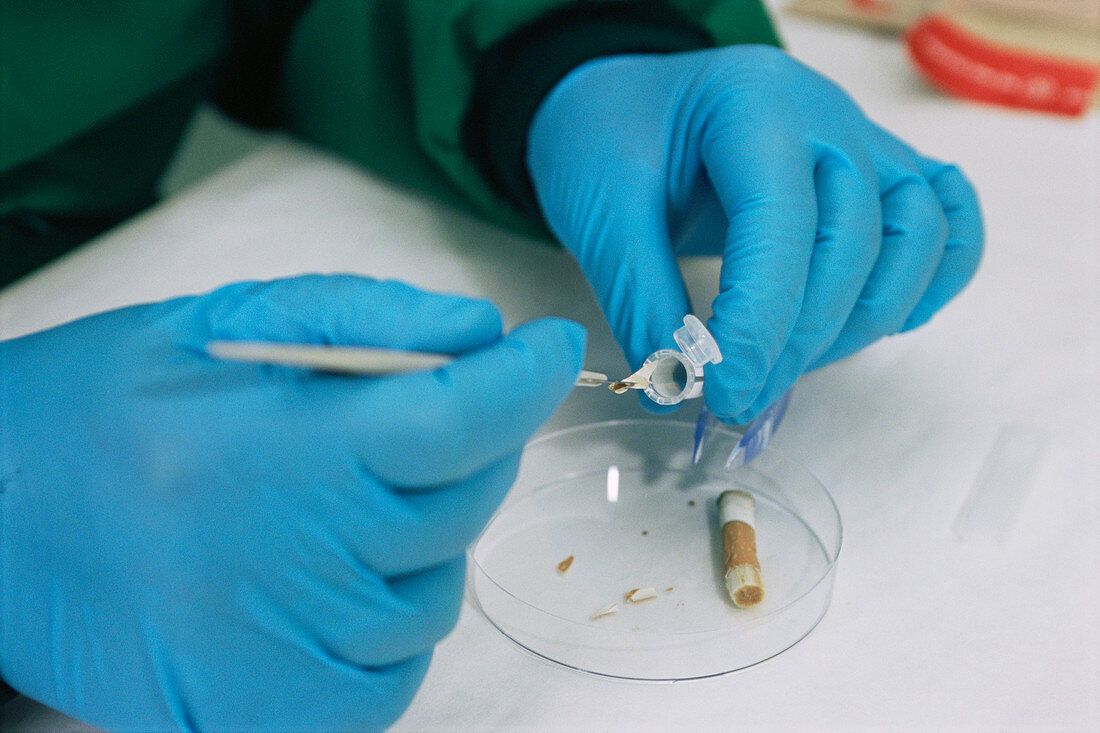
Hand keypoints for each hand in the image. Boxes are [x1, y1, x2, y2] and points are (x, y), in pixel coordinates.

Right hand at [0, 274, 583, 729]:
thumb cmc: (106, 410)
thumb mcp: (225, 324)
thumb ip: (365, 319)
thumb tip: (479, 334)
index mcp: (274, 447)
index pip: (455, 420)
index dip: (523, 380)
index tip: (548, 349)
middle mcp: (287, 559)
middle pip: (462, 503)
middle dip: (468, 449)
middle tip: (410, 423)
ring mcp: (284, 653)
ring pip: (437, 590)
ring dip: (419, 539)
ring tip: (328, 507)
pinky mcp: (272, 716)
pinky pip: (396, 667)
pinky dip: (387, 618)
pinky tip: (325, 576)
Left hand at [527, 45, 981, 422]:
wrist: (627, 101)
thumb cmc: (606, 138)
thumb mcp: (601, 210)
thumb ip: (639, 299)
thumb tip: (674, 388)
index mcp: (752, 105)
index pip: (781, 226)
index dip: (759, 325)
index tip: (724, 394)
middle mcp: (826, 117)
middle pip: (853, 242)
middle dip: (798, 340)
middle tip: (738, 398)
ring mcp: (865, 142)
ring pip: (916, 239)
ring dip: (863, 320)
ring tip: (789, 362)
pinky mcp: (881, 173)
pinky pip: (947, 224)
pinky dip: (929, 280)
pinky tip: (876, 320)